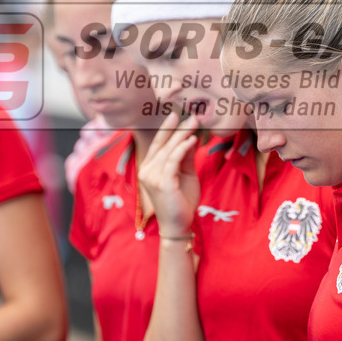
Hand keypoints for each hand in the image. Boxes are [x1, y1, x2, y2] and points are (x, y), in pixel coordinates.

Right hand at [138, 113, 199, 234]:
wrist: (179, 225)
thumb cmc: (181, 200)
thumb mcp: (185, 174)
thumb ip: (185, 157)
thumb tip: (190, 137)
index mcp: (148, 168)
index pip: (157, 144)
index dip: (166, 129)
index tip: (176, 115)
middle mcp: (146, 171)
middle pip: (162, 145)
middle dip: (177, 129)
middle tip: (192, 116)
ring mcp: (152, 177)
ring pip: (168, 150)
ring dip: (182, 135)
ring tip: (194, 123)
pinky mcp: (162, 183)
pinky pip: (173, 160)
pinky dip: (182, 148)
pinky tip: (192, 140)